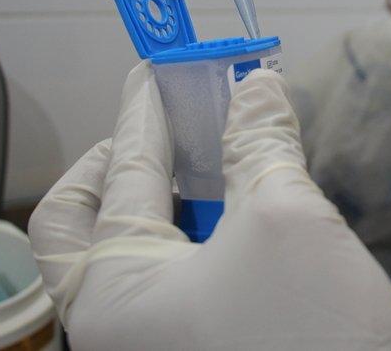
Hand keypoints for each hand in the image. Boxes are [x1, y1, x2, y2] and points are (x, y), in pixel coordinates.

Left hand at [28, 61, 390, 349]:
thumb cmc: (309, 339)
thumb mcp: (286, 222)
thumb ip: (260, 145)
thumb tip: (256, 84)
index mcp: (111, 294)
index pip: (120, 175)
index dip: (146, 110)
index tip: (160, 67)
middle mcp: (115, 325)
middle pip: (81, 224)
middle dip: (116, 165)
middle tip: (158, 128)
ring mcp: (151, 343)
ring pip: (126, 254)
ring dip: (160, 197)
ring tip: (206, 158)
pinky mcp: (192, 349)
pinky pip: (165, 282)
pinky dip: (188, 236)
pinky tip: (232, 214)